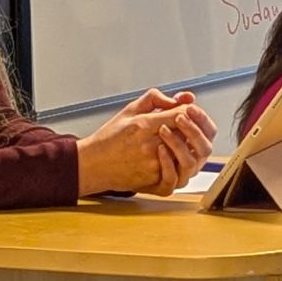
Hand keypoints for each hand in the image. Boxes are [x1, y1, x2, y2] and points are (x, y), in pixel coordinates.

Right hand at [77, 99, 212, 195]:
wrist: (93, 164)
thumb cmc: (109, 138)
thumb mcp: (129, 110)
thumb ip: (155, 99)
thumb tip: (178, 98)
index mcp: (144, 125)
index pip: (181, 114)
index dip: (187, 112)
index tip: (183, 112)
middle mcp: (150, 146)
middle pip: (186, 134)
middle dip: (188, 129)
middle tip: (182, 128)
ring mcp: (153, 165)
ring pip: (185, 155)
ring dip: (185, 148)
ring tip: (177, 143)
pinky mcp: (153, 182)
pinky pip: (177, 174)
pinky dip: (177, 166)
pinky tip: (170, 159)